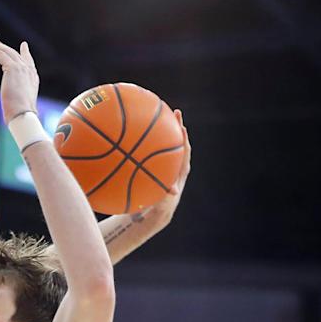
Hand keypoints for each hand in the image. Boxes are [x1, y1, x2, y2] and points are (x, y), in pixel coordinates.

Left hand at [0, 35, 38, 123]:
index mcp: (32, 80)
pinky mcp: (12, 68)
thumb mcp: (19, 106)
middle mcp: (28, 71)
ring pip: (6, 52)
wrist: (23, 114)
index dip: (25, 54)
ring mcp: (21, 68)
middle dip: (4, 46)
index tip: (23, 46)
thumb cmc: (21, 116)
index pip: (29, 63)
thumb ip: (17, 102)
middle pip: (15, 54)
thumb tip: (12, 114)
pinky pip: (0, 55)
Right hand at [139, 109, 191, 225]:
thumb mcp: (164, 200)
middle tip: (175, 112)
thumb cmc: (160, 205)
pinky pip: (152, 148)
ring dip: (163, 128)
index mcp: (181, 169)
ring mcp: (167, 162)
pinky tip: (135, 130)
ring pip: (165, 142)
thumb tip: (172, 192)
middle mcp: (176, 162)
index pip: (185, 150)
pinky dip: (146, 139)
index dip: (184, 139)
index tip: (183, 128)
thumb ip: (167, 194)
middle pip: (178, 140)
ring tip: (158, 112)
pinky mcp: (157, 163)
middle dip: (177, 126)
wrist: (158, 209)